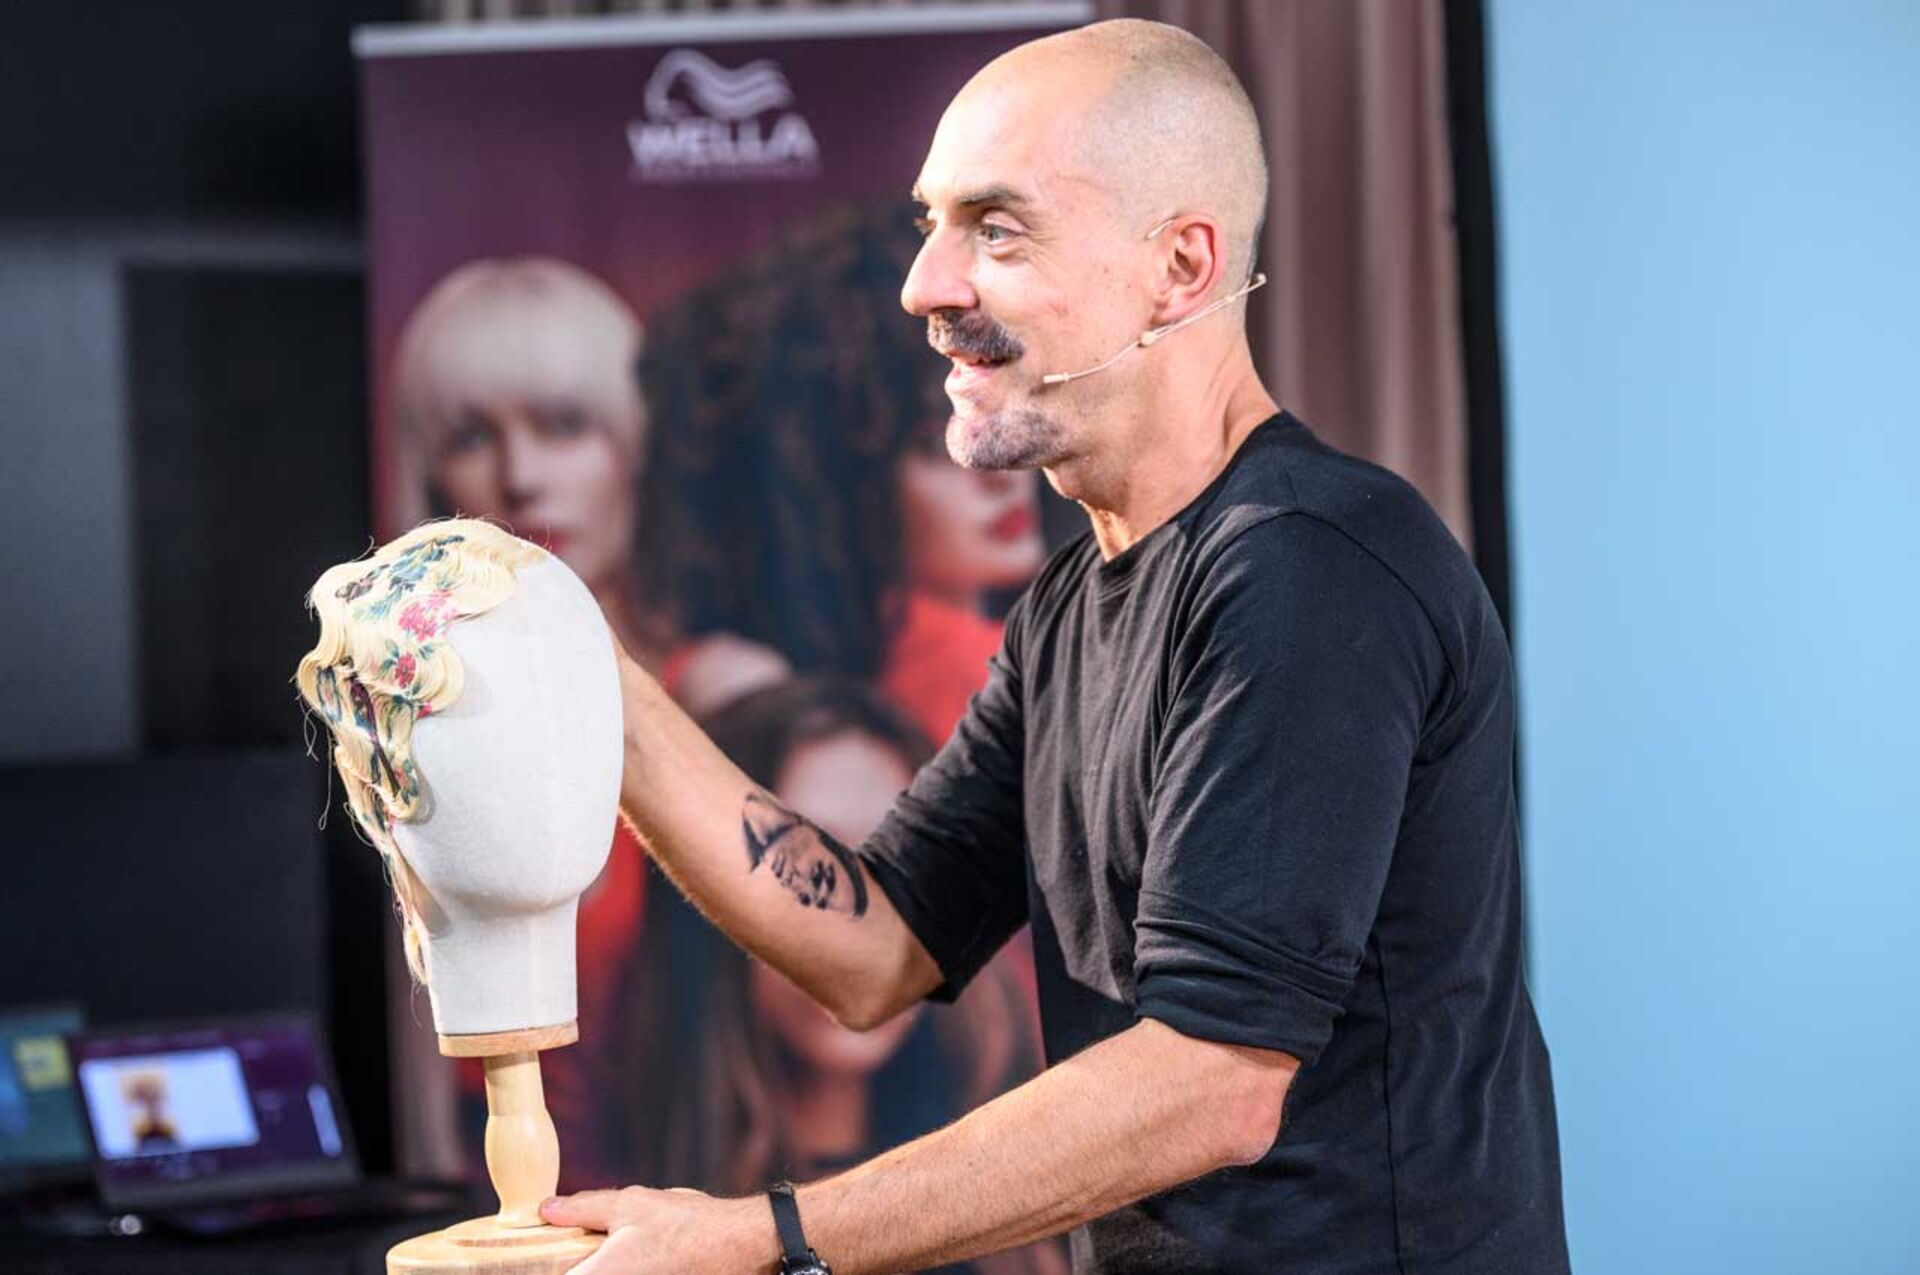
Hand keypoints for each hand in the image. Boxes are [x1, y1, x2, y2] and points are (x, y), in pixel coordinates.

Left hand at [542, 1185, 776, 1274]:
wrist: (740, 1246)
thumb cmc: (687, 1224)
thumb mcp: (631, 1204)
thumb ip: (583, 1210)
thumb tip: (546, 1210)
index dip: (537, 1268)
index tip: (522, 1262)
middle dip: (573, 1264)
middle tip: (570, 1253)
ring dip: (596, 1266)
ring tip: (605, 1253)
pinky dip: (618, 1269)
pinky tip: (631, 1256)